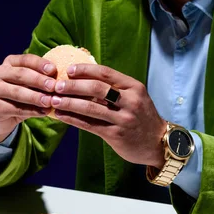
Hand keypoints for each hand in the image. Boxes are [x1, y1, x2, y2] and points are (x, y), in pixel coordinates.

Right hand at [0, 54, 55, 144]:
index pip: (26, 60)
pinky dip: (31, 110)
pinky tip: (43, 112)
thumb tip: (61, 82)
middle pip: (21, 74)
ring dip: (36, 97)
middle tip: (54, 86)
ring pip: (18, 92)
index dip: (40, 64)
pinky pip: (15, 108)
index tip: (54, 70)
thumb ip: (41, 82)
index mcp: (9, 63)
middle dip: (39, 80)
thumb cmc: (20, 98)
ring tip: (50, 101)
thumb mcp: (30, 86)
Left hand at [50, 64, 166, 168]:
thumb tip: (84, 78)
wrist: (159, 143)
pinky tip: (61, 116)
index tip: (68, 70)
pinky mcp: (116, 135)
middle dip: (73, 86)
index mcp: (134, 88)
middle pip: (96, 89)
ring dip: (69, 103)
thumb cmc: (142, 117)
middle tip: (56, 85)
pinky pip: (90, 125)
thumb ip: (115, 88)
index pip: (106, 73)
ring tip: (53, 100)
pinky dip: (73, 119)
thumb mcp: (135, 97)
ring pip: (90, 108)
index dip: (85, 70)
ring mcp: (123, 119)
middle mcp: (130, 101)